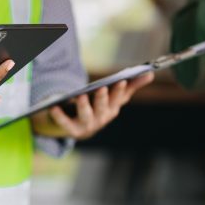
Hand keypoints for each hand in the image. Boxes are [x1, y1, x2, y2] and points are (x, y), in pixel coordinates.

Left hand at [34, 72, 153, 139]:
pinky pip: (65, 124)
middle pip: (103, 109)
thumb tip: (150, 74)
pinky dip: (59, 117)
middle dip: (103, 99)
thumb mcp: (114, 97)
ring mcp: (87, 126)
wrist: (78, 127)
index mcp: (113, 109)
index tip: (121, 80)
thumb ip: (132, 86)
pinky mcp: (72, 131)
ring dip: (84, 106)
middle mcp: (102, 119)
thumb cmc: (99, 107)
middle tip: (101, 88)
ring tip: (80, 95)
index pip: (118, 99)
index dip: (120, 91)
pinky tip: (54, 107)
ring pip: (86, 116)